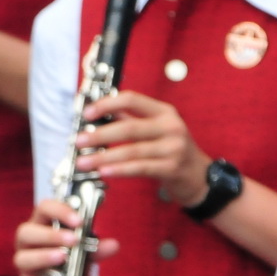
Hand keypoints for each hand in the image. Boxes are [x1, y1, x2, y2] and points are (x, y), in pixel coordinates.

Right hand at [12, 197, 119, 275]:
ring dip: (42, 257)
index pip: (44, 209)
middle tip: (73, 240)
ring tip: (62, 258)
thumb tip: (113, 245)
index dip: (59, 211)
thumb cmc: (69, 260)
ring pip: (22, 258)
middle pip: (26, 232)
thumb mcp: (84, 252)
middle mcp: (29, 243)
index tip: (78, 220)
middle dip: (50, 235)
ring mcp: (25, 264)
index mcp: (42, 226)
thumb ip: (96, 248)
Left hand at [72, 90, 211, 207]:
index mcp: (164, 112)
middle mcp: (171, 127)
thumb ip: (128, 119)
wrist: (198, 176)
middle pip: (129, 128)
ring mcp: (174, 148)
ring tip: (83, 161)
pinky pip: (140, 168)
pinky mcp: (172, 168)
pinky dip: (119, 170)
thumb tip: (96, 114)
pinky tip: (103, 171)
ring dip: (103, 157)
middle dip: (99, 135)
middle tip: (78, 141)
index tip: (86, 113)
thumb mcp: (154, 128)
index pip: (132, 99)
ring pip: (132, 151)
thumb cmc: (170, 149)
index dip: (106, 104)